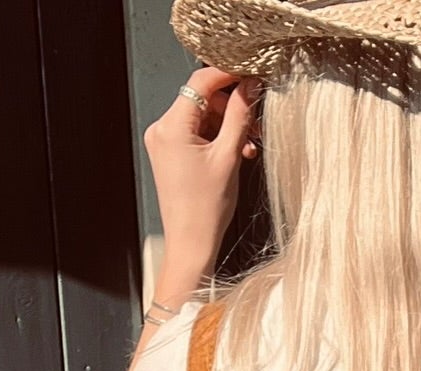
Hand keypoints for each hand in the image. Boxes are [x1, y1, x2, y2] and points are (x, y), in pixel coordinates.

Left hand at [143, 67, 261, 281]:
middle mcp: (162, 129)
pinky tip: (238, 151)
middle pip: (203, 98)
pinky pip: (198, 133)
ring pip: (203, 117)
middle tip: (257, 120)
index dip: (229, 74)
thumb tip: (251, 85)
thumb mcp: (229, 156)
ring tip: (251, 144)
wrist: (191, 244)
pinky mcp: (171, 153)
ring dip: (229, 125)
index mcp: (171, 126)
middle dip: (232, 107)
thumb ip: (241, 115)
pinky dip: (218, 138)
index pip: (201, 81)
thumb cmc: (205, 209)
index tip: (252, 75)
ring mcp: (165, 141)